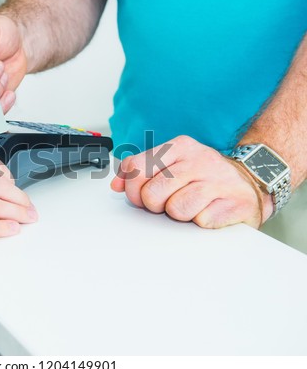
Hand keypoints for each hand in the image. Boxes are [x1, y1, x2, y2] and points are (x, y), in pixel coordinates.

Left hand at [110, 136, 272, 228]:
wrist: (252, 181)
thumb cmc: (204, 176)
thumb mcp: (172, 165)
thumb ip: (141, 171)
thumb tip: (116, 186)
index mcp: (179, 147)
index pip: (135, 168)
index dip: (133, 190)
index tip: (142, 194)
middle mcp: (198, 159)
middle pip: (152, 194)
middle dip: (156, 205)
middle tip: (170, 202)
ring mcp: (218, 180)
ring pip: (175, 209)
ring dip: (180, 215)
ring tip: (192, 206)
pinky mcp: (234, 203)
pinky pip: (201, 221)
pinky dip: (202, 221)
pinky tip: (209, 210)